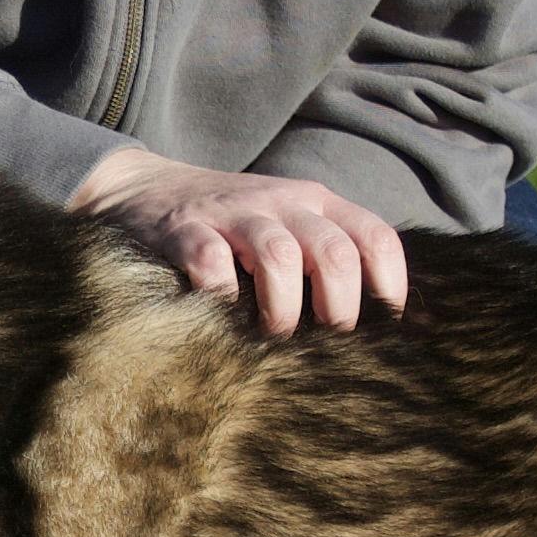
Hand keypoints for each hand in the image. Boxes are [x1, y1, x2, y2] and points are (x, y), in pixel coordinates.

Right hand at [67, 146, 407, 334]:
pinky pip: (212, 265)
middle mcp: (284, 203)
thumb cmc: (233, 228)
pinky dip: (223, 300)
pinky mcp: (187, 230)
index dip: (388, 290)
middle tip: (325, 347)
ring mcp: (234, 214)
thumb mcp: (288, 227)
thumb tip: (372, 333)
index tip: (380, 334)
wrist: (148, 189)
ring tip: (275, 341)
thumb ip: (325, 261)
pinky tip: (223, 322)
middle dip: (338, 312)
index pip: (376, 239)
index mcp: (319, 204)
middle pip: (335, 254)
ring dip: (283, 311)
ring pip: (279, 257)